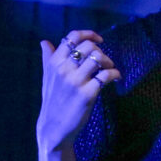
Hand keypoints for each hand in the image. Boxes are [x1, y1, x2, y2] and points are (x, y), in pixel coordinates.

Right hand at [36, 30, 119, 152]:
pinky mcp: (87, 94)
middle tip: (104, 61)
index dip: (89, 34)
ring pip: (98, 58)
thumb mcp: (47, 77)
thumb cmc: (52, 100)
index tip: (100, 39)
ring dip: (109, 61)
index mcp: (54, 62)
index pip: (72, 37)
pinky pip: (106, 76)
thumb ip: (48, 58)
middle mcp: (64, 69)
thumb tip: (44, 42)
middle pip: (89, 46)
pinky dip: (115, 74)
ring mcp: (75, 81)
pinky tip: (116, 78)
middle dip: (101, 50)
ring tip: (110, 69)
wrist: (53, 126)